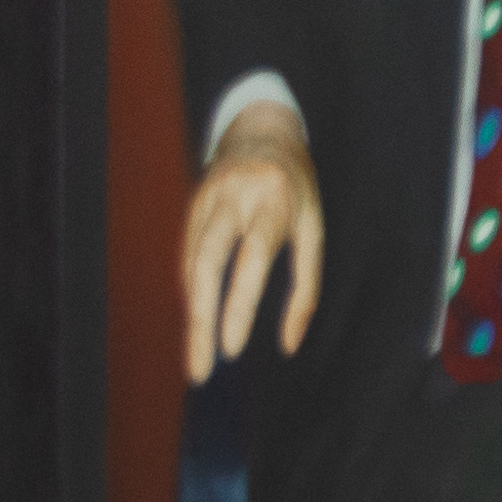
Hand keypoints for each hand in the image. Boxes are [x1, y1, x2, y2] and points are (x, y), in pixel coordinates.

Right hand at [181, 107, 322, 381]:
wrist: (262, 130)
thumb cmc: (298, 191)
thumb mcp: (315, 231)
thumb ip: (306, 287)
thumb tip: (288, 344)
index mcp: (274, 204)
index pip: (250, 262)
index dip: (237, 308)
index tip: (230, 350)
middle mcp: (235, 200)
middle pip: (208, 267)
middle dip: (201, 323)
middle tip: (198, 371)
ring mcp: (207, 199)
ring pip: (191, 264)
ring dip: (193, 313)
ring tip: (197, 356)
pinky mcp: (191, 204)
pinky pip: (187, 254)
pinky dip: (192, 289)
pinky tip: (197, 318)